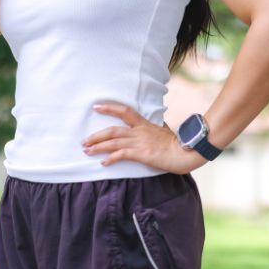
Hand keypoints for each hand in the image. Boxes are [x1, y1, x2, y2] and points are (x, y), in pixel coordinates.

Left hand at [82, 101, 208, 174]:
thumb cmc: (175, 144)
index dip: (109, 108)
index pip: (124, 111)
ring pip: (112, 142)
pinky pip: (120, 155)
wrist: (184, 152)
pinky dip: (110, 158)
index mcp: (144, 124)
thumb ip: (154, 129)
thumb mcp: (163, 131)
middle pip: (112, 130)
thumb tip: (154, 127)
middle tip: (84, 141)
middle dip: (96, 136)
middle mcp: (139, 132)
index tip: (96, 107)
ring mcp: (139, 143)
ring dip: (98, 147)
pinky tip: (103, 162)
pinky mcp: (141, 154)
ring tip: (87, 151)